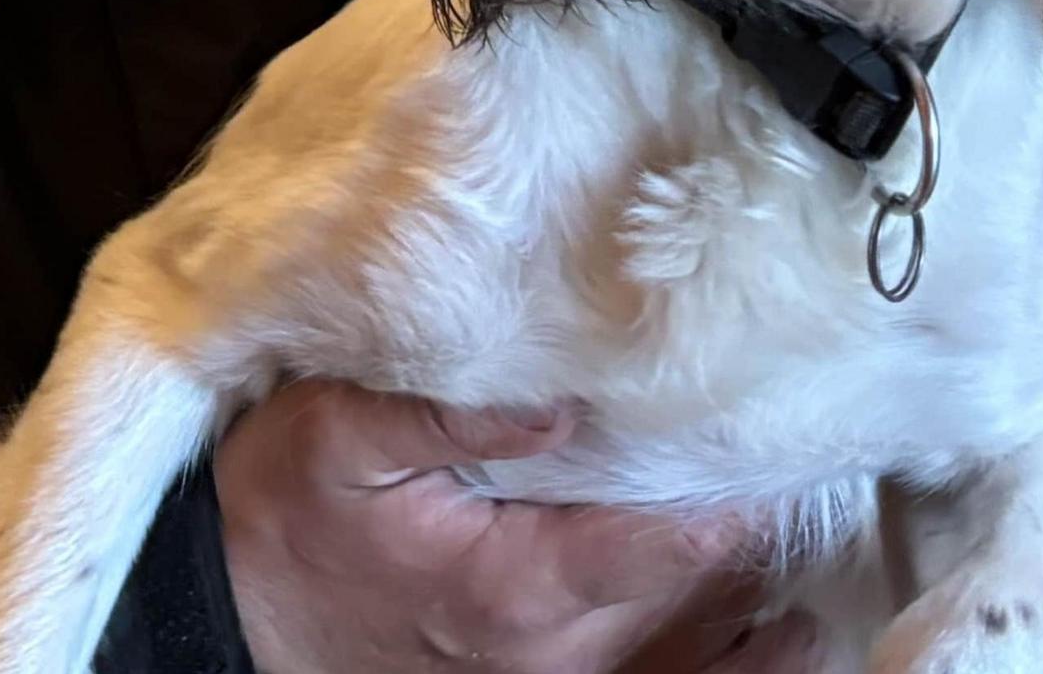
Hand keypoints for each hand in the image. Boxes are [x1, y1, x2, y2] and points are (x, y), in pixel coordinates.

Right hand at [217, 382, 799, 673]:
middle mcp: (564, 653)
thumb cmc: (283, 512)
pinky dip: (747, 654)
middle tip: (800, 421)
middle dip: (759, 506)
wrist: (235, 612)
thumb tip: (561, 394)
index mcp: (520, 587)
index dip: (742, 476)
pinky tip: (788, 616)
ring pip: (714, 643)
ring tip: (807, 502)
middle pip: (713, 587)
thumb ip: (440, 408)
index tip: (775, 404)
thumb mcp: (329, 437)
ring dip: (765, 581)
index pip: (679, 543)